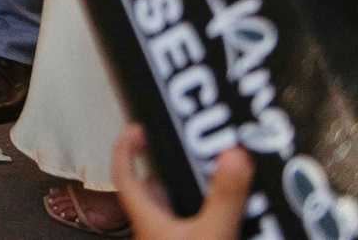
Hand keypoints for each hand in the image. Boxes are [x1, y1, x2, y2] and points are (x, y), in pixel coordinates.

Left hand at [110, 128, 249, 239]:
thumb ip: (223, 198)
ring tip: (221, 176)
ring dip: (196, 192)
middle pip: (156, 188)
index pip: (123, 174)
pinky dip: (210, 215)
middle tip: (194, 148)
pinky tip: (233, 216)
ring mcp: (171, 238)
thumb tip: (233, 157)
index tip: (137, 128)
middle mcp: (156, 228)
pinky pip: (196, 225)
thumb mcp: (210, 235)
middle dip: (174, 166)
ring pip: (179, 208)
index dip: (125, 148)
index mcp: (148, 217)